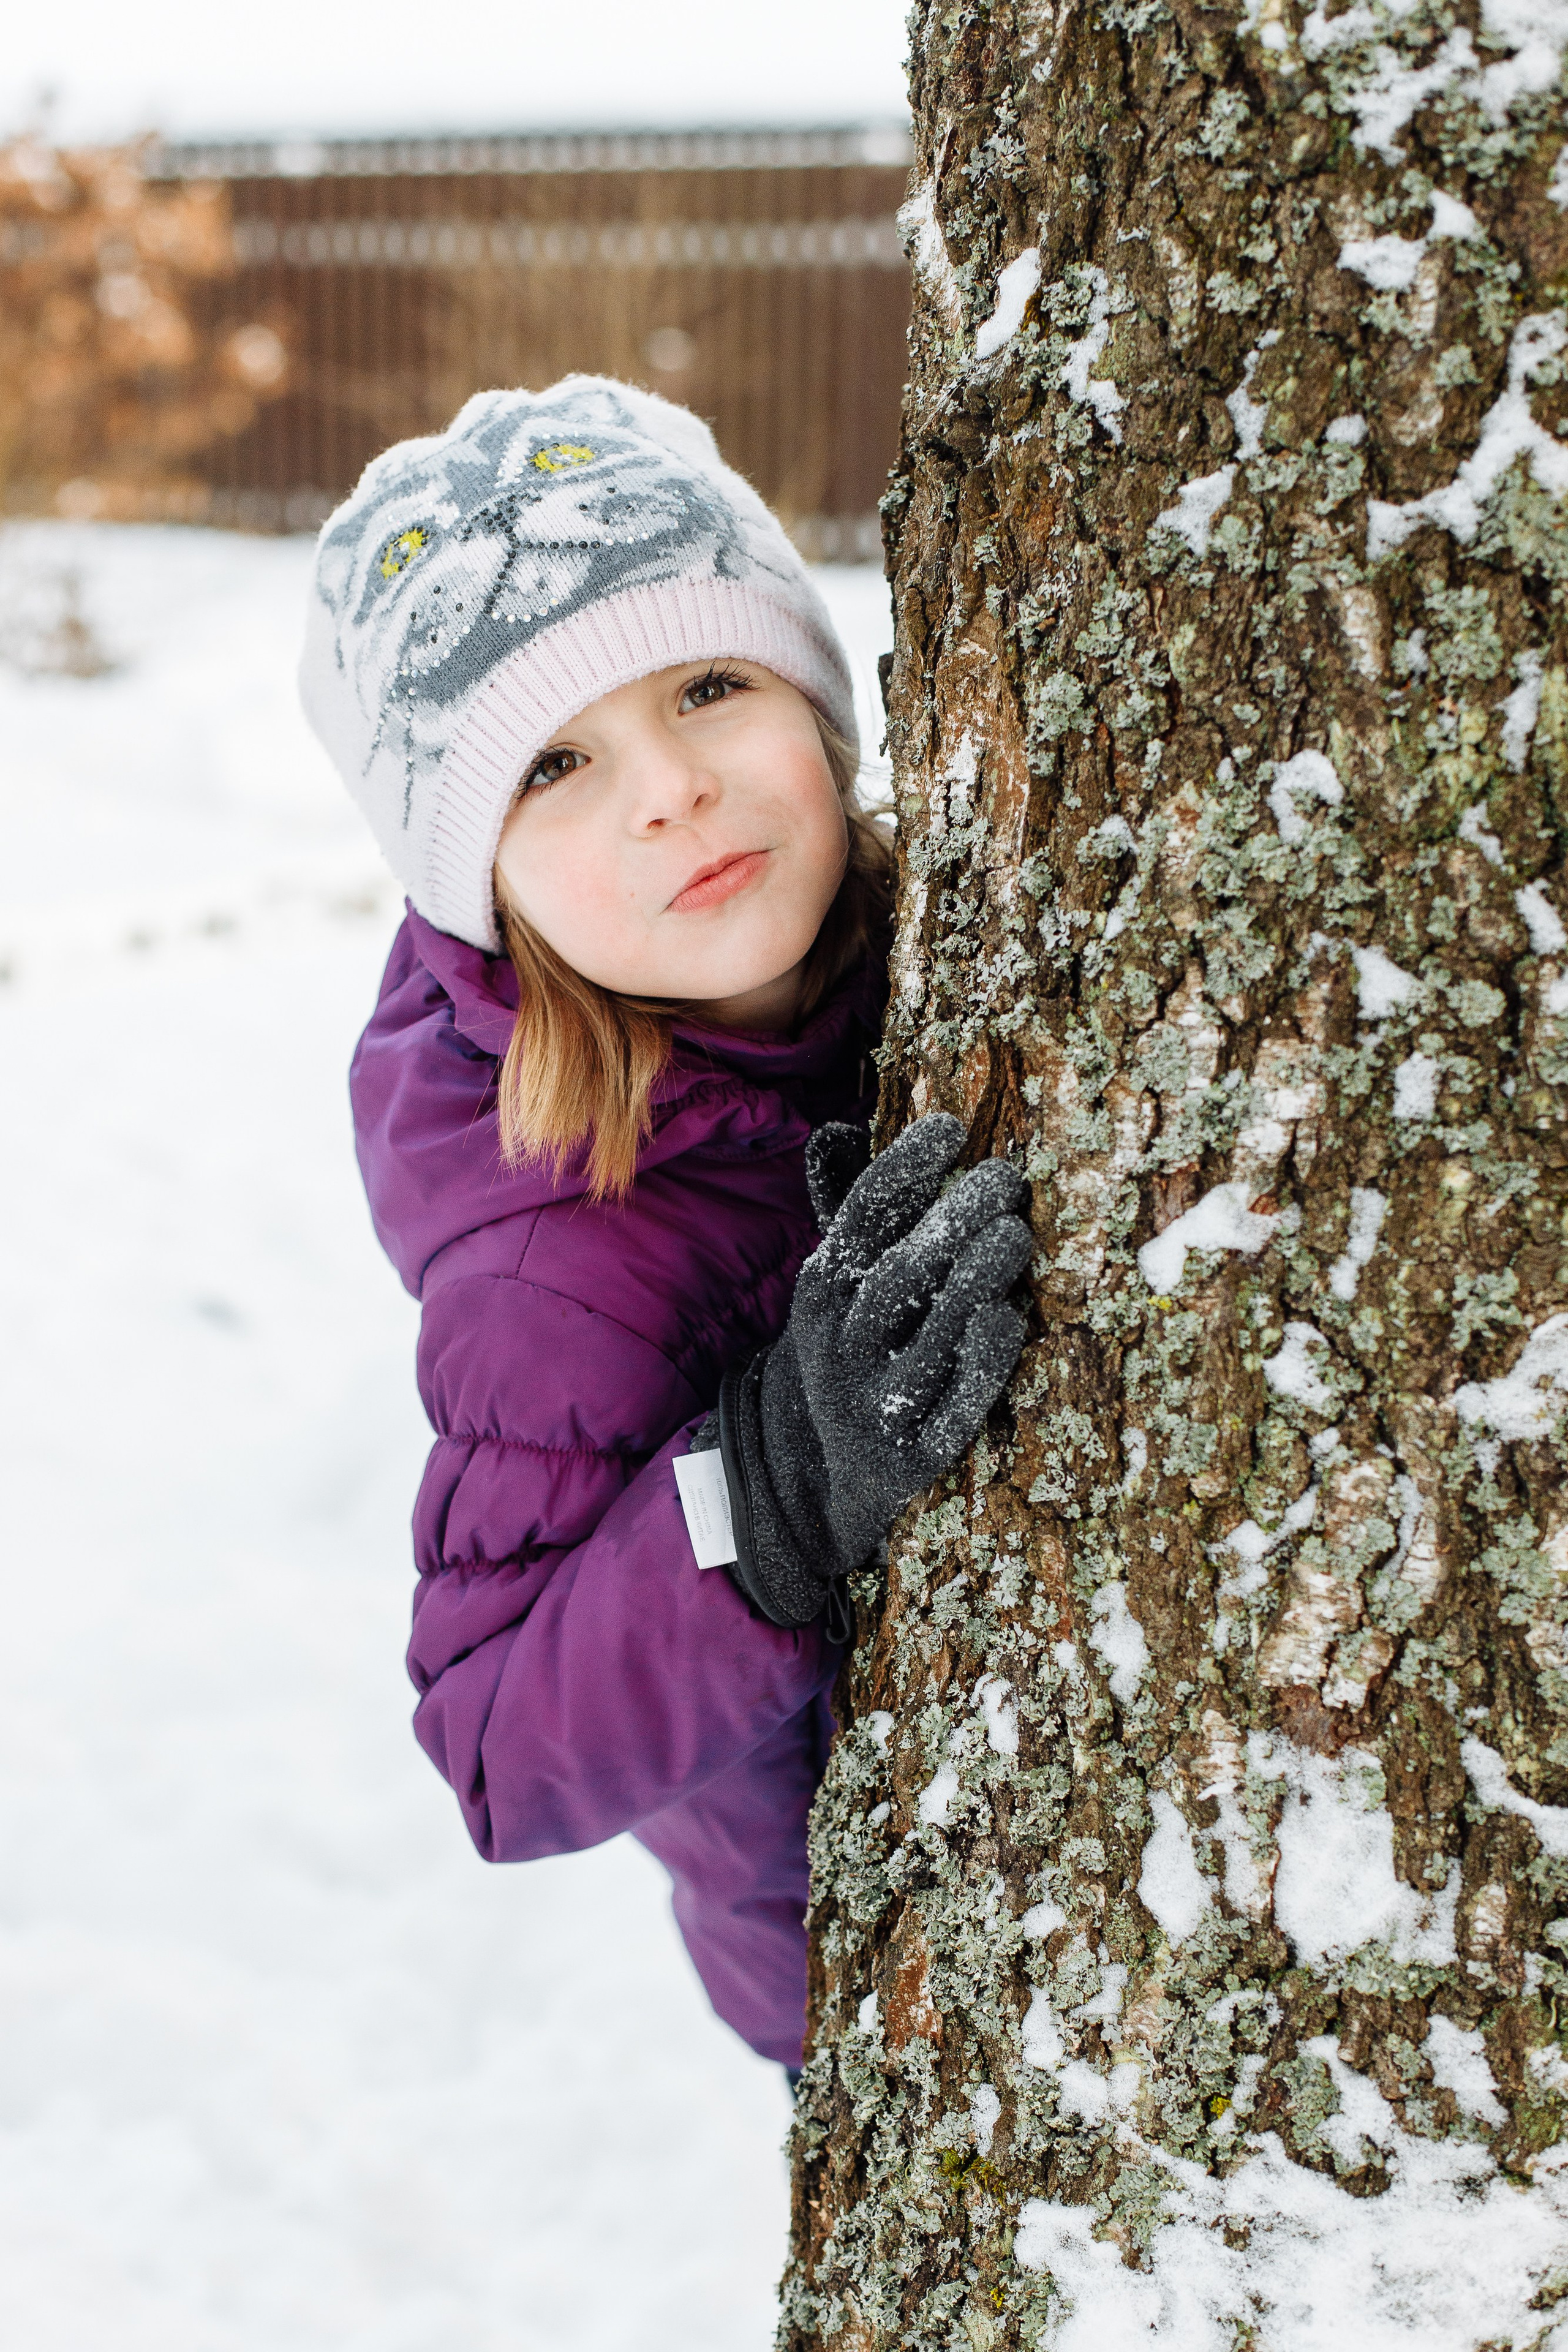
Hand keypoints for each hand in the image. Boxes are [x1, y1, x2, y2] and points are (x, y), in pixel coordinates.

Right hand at [717, 1113, 1031, 1627]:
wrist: (829, 1479)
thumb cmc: (859, 1350)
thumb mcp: (839, 1288)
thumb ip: (852, 1211)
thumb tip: (842, 1128)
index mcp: (823, 1294)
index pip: (859, 1219)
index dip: (903, 1168)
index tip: (951, 1126)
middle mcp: (842, 1348)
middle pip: (895, 1276)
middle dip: (948, 1222)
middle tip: (1003, 1177)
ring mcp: (878, 1405)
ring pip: (925, 1339)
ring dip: (970, 1283)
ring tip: (1015, 1234)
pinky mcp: (917, 1457)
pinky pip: (954, 1410)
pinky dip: (980, 1365)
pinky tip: (1009, 1319)